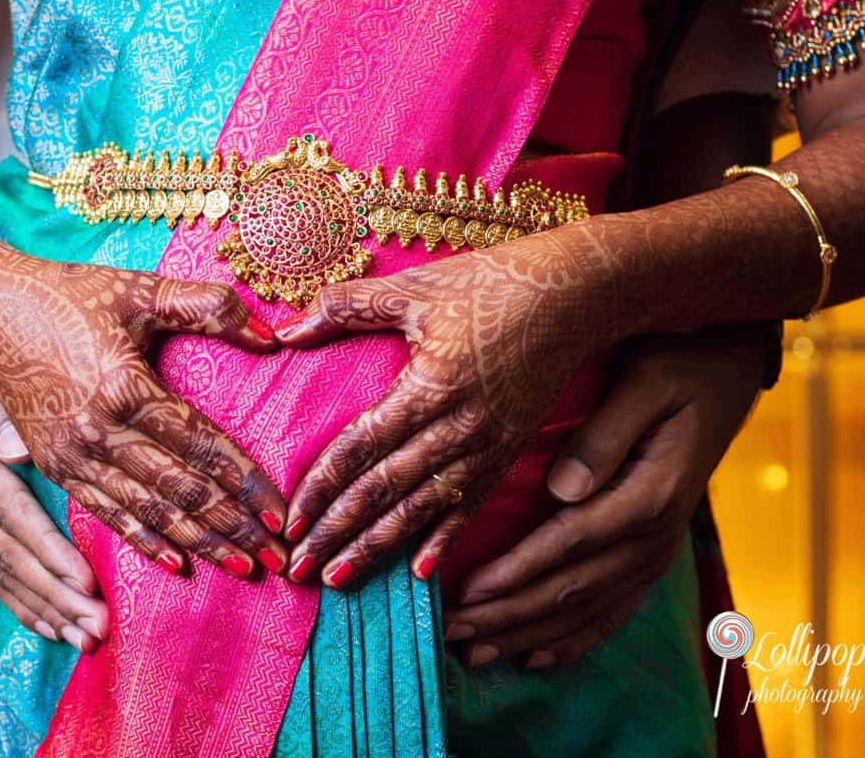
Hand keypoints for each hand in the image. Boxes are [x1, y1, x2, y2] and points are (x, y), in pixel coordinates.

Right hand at [0, 258, 289, 578]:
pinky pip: (105, 512)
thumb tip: (273, 335)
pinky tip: (176, 564)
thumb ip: (208, 306)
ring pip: (147, 510)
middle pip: (180, 489)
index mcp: (126, 386)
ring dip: (197, 542)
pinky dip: (143, 539)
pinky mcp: (53, 465)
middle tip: (277, 558)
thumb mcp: (141, 290)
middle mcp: (99, 429)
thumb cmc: (69, 294)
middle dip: (232, 527)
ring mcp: (72, 453)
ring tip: (241, 568)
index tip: (281, 514)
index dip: (245, 483)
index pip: (202, 445)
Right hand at [0, 330, 106, 651]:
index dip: (45, 549)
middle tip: (97, 627)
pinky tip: (50, 628)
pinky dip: (20, 599)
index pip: (6, 509)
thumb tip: (19, 453)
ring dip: (42, 607)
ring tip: (83, 641)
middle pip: (4, 552)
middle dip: (53, 593)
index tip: (85, 581)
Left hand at [277, 239, 604, 587]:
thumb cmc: (493, 283)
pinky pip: (470, 505)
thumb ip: (347, 306)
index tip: (289, 522)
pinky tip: (420, 574)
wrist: (578, 295)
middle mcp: (458, 426)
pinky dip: (444, 540)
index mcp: (429, 385)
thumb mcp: (416, 286)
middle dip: (339, 533)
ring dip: (378, 546)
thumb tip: (286, 331)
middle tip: (300, 570)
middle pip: (386, 489)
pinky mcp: (509, 451)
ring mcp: (487, 445)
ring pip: (422, 507)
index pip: (361, 447)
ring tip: (340, 580)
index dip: (322, 488)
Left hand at [443, 328, 763, 667]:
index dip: (515, 572)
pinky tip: (532, 658)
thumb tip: (563, 486)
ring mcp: (654, 553)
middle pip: (569, 589)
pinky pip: (611, 612)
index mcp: (649, 494)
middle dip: (505, 616)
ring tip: (472, 653)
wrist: (726, 377)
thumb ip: (606, 433)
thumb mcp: (646, 381)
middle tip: (448, 631)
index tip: (465, 590)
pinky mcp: (650, 557)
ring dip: (525, 634)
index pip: (569, 543)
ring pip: (583, 610)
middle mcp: (654, 536)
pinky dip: (570, 640)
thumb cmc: (677, 367)